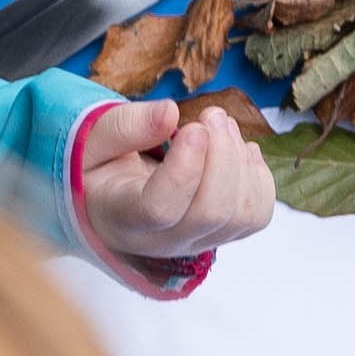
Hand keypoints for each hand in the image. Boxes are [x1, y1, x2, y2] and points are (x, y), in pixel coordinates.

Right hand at [79, 91, 274, 261]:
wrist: (110, 198)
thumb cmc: (102, 167)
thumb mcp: (96, 139)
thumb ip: (127, 126)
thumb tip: (170, 113)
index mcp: (124, 217)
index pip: (161, 208)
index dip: (185, 168)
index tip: (193, 128)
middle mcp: (165, 240)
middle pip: (211, 212)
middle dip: (222, 155)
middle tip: (210, 114)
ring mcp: (198, 242)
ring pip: (240, 215)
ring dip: (240, 160)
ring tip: (220, 126)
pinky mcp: (224, 234)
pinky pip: (258, 215)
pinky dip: (258, 176)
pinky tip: (237, 150)